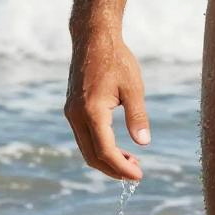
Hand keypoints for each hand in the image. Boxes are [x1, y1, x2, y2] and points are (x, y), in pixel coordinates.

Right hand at [65, 29, 150, 180]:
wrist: (93, 37)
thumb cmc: (116, 58)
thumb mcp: (133, 86)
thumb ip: (137, 115)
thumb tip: (144, 143)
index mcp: (92, 111)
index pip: (105, 151)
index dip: (122, 168)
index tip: (138, 176)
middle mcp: (76, 116)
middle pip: (92, 156)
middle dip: (113, 169)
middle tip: (135, 173)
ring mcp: (71, 113)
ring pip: (86, 148)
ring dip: (105, 159)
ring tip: (129, 160)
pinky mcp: (72, 108)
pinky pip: (83, 136)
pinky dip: (98, 146)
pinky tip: (115, 144)